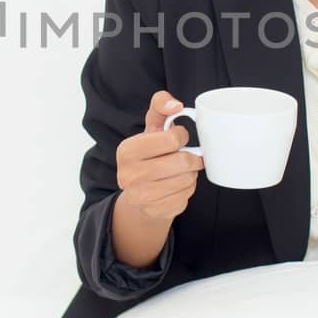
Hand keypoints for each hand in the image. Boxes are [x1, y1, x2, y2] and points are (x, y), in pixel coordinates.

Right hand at [115, 90, 204, 223]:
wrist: (139, 193)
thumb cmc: (149, 154)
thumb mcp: (151, 127)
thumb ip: (161, 105)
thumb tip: (176, 105)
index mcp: (126, 150)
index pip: (173, 139)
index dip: (182, 136)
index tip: (178, 139)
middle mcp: (129, 175)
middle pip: (182, 162)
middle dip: (191, 158)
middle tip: (187, 156)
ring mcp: (141, 197)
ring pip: (187, 180)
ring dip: (190, 174)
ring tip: (181, 171)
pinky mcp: (155, 212)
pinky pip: (186, 198)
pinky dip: (187, 190)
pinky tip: (178, 186)